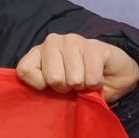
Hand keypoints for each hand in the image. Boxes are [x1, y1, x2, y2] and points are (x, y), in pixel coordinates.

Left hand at [15, 33, 138, 104]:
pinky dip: (96, 83)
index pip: (24, 70)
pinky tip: (97, 75)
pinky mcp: (94, 45)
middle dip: (65, 88)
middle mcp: (52, 41)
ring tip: (85, 79)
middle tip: (73, 83)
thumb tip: (39, 97)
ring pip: (73, 79)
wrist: (114, 75)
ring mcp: (73, 40)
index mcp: (38, 52)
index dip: (39, 85)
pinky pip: (91, 78)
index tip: (50, 86)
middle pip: (52, 78)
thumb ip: (44, 90)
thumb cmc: (80, 83)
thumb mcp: (56, 89)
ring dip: (82, 86)